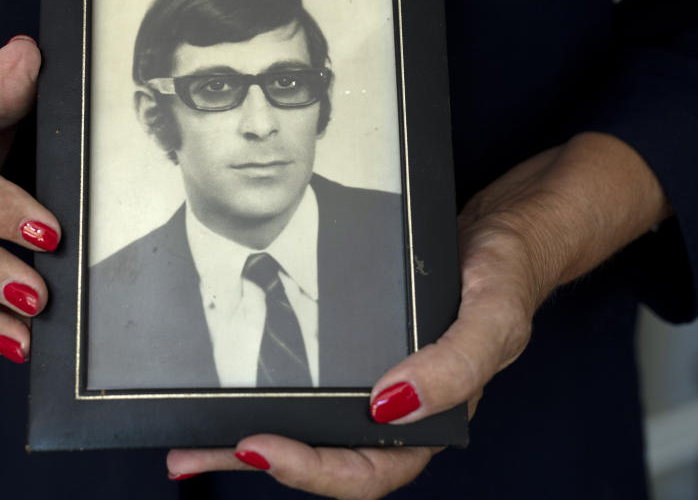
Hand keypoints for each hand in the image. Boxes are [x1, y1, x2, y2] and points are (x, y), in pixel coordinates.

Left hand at [166, 133, 670, 498]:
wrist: (508, 225)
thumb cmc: (510, 272)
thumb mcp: (494, 316)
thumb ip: (454, 366)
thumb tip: (391, 407)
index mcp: (432, 419)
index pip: (368, 470)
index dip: (313, 472)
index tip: (258, 447)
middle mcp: (396, 408)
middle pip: (323, 458)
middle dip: (257, 461)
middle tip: (191, 455)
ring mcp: (374, 377)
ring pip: (308, 424)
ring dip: (247, 437)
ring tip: (187, 441)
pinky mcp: (357, 345)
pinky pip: (309, 380)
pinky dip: (268, 389)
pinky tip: (225, 385)